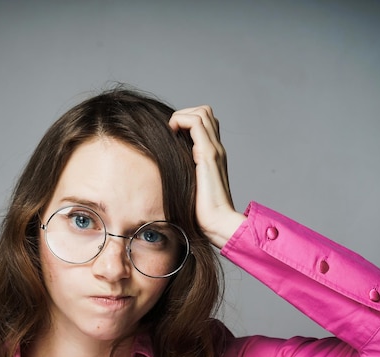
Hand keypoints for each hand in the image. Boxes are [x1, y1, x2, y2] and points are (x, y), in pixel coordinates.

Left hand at [168, 106, 245, 247]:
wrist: (216, 222)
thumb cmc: (199, 211)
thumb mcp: (187, 187)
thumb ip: (181, 174)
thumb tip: (163, 170)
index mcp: (212, 155)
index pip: (205, 122)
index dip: (187, 121)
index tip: (171, 136)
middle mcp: (216, 148)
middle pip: (205, 112)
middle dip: (184, 114)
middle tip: (170, 133)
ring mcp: (214, 150)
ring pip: (202, 112)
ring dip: (181, 116)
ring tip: (170, 132)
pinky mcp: (208, 155)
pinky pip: (196, 123)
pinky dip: (181, 121)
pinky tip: (171, 135)